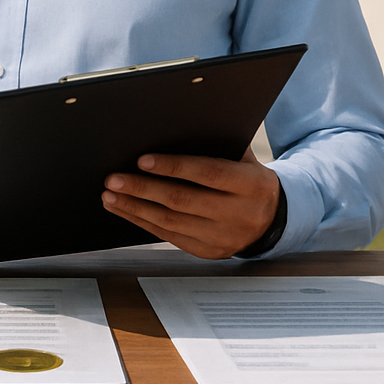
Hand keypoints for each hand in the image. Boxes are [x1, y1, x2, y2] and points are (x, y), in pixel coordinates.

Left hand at [101, 149, 280, 259]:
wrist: (272, 217)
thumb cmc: (247, 178)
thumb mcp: (243, 157)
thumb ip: (215, 146)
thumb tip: (169, 131)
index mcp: (252, 185)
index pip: (208, 174)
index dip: (174, 167)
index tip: (142, 160)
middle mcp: (240, 214)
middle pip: (183, 201)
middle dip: (143, 189)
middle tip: (114, 179)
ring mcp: (225, 238)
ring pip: (171, 223)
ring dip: (136, 208)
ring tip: (111, 195)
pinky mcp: (210, 252)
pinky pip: (170, 237)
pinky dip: (144, 222)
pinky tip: (126, 210)